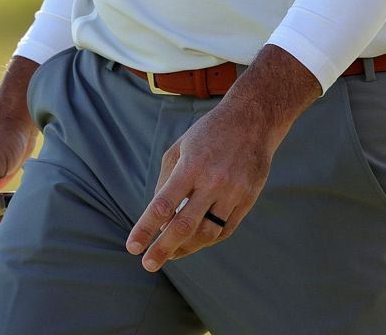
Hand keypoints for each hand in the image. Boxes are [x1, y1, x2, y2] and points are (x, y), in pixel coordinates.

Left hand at [124, 46, 318, 270]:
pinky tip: (194, 241)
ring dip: (186, 247)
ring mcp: (233, 191)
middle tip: (148, 264)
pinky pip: (225, 230)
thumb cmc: (209, 134)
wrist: (253, 120)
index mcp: (191, 165)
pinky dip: (207, 240)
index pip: (163, 204)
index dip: (146, 228)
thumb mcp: (180, 147)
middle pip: (184, 225)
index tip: (132, 247)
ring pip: (206, 233)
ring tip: (171, 253)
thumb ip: (166, 180)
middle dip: (163, 249)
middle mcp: (213, 180)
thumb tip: (157, 217)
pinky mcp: (248, 199)